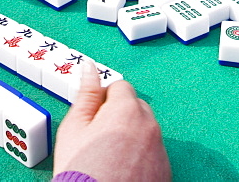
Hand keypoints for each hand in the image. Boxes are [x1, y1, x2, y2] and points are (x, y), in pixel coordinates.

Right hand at [53, 62, 169, 181]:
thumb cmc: (80, 171)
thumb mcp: (73, 129)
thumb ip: (85, 95)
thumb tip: (89, 68)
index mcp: (126, 109)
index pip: (119, 88)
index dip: (103, 102)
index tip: (93, 120)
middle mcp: (149, 125)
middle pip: (135, 108)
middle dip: (120, 117)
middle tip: (99, 140)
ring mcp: (160, 149)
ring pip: (145, 131)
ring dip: (132, 137)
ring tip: (109, 160)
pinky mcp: (165, 171)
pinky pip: (153, 154)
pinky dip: (141, 158)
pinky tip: (123, 171)